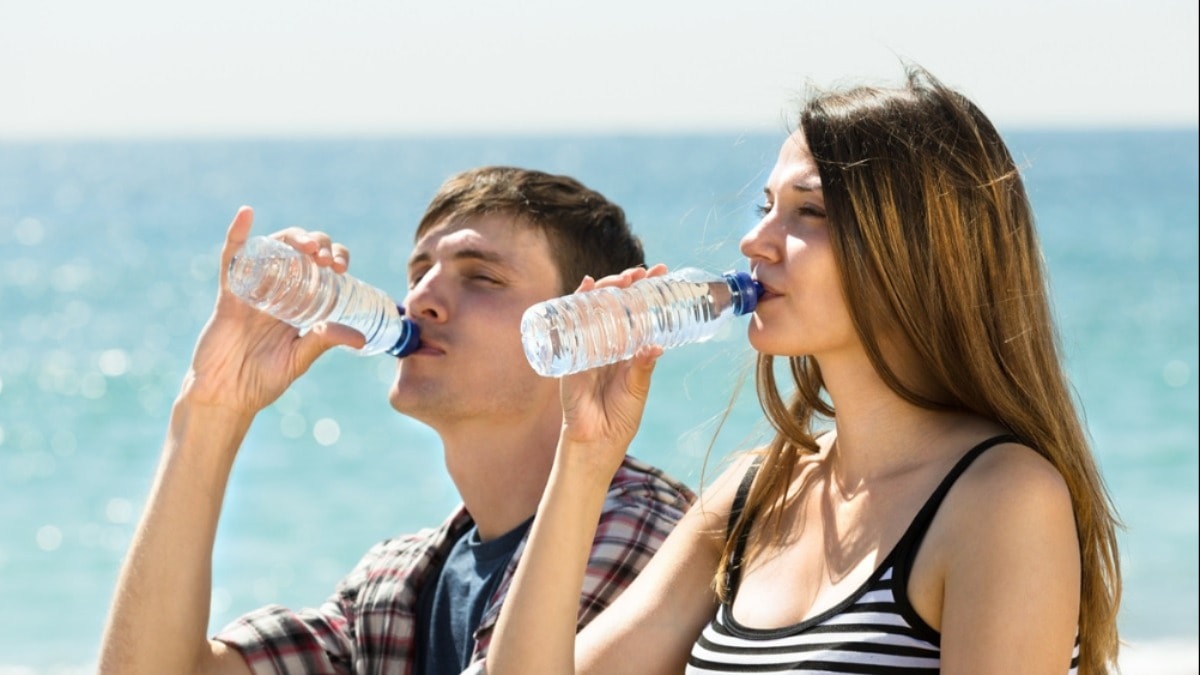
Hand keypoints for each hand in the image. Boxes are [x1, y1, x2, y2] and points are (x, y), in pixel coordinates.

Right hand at [179, 206, 364, 413]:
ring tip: (308, 245)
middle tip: (327, 259)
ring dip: (291, 238)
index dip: (334, 258)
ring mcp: (253, 289)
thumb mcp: (299, 359)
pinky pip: (231, 258)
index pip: (321, 268)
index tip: (342, 268)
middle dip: (318, 245)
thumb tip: (361, 336)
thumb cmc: (261, 381)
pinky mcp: (229, 294)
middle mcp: (277, 290)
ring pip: (272, 249)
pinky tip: (247, 214)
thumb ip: (324, 340)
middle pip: (299, 252)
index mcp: (298, 303)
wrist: (225, 396)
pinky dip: (237, 234)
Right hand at [557, 264, 667, 476]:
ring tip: (621, 278)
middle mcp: (607, 342)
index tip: (661, 273)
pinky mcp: (570, 353)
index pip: (637, 312)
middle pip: (615, 304)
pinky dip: (576, 302)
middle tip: (642, 273)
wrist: (595, 442)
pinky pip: (572, 323)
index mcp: (627, 348)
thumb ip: (643, 367)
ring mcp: (587, 345)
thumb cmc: (619, 418)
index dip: (647, 291)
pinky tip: (586, 286)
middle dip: (627, 284)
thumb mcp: (637, 389)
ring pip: (596, 308)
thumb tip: (657, 344)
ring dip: (607, 288)